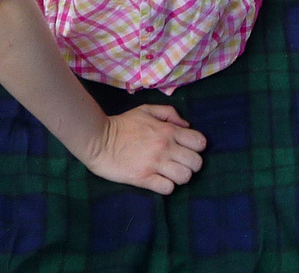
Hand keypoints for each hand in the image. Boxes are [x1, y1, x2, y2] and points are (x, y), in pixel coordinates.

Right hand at [82, 105, 205, 193]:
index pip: (200, 142)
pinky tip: (159, 181)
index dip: (197, 147)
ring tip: (170, 173)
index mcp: (168, 131)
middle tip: (179, 163)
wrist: (98, 140)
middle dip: (191, 164)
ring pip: (185, 177)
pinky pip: (168, 188)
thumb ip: (168, 114)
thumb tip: (186, 126)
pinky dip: (166, 186)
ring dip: (180, 176)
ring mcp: (155, 164)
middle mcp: (165, 148)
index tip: (187, 149)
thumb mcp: (146, 110)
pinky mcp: (144, 179)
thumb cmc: (123, 124)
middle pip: (196, 163)